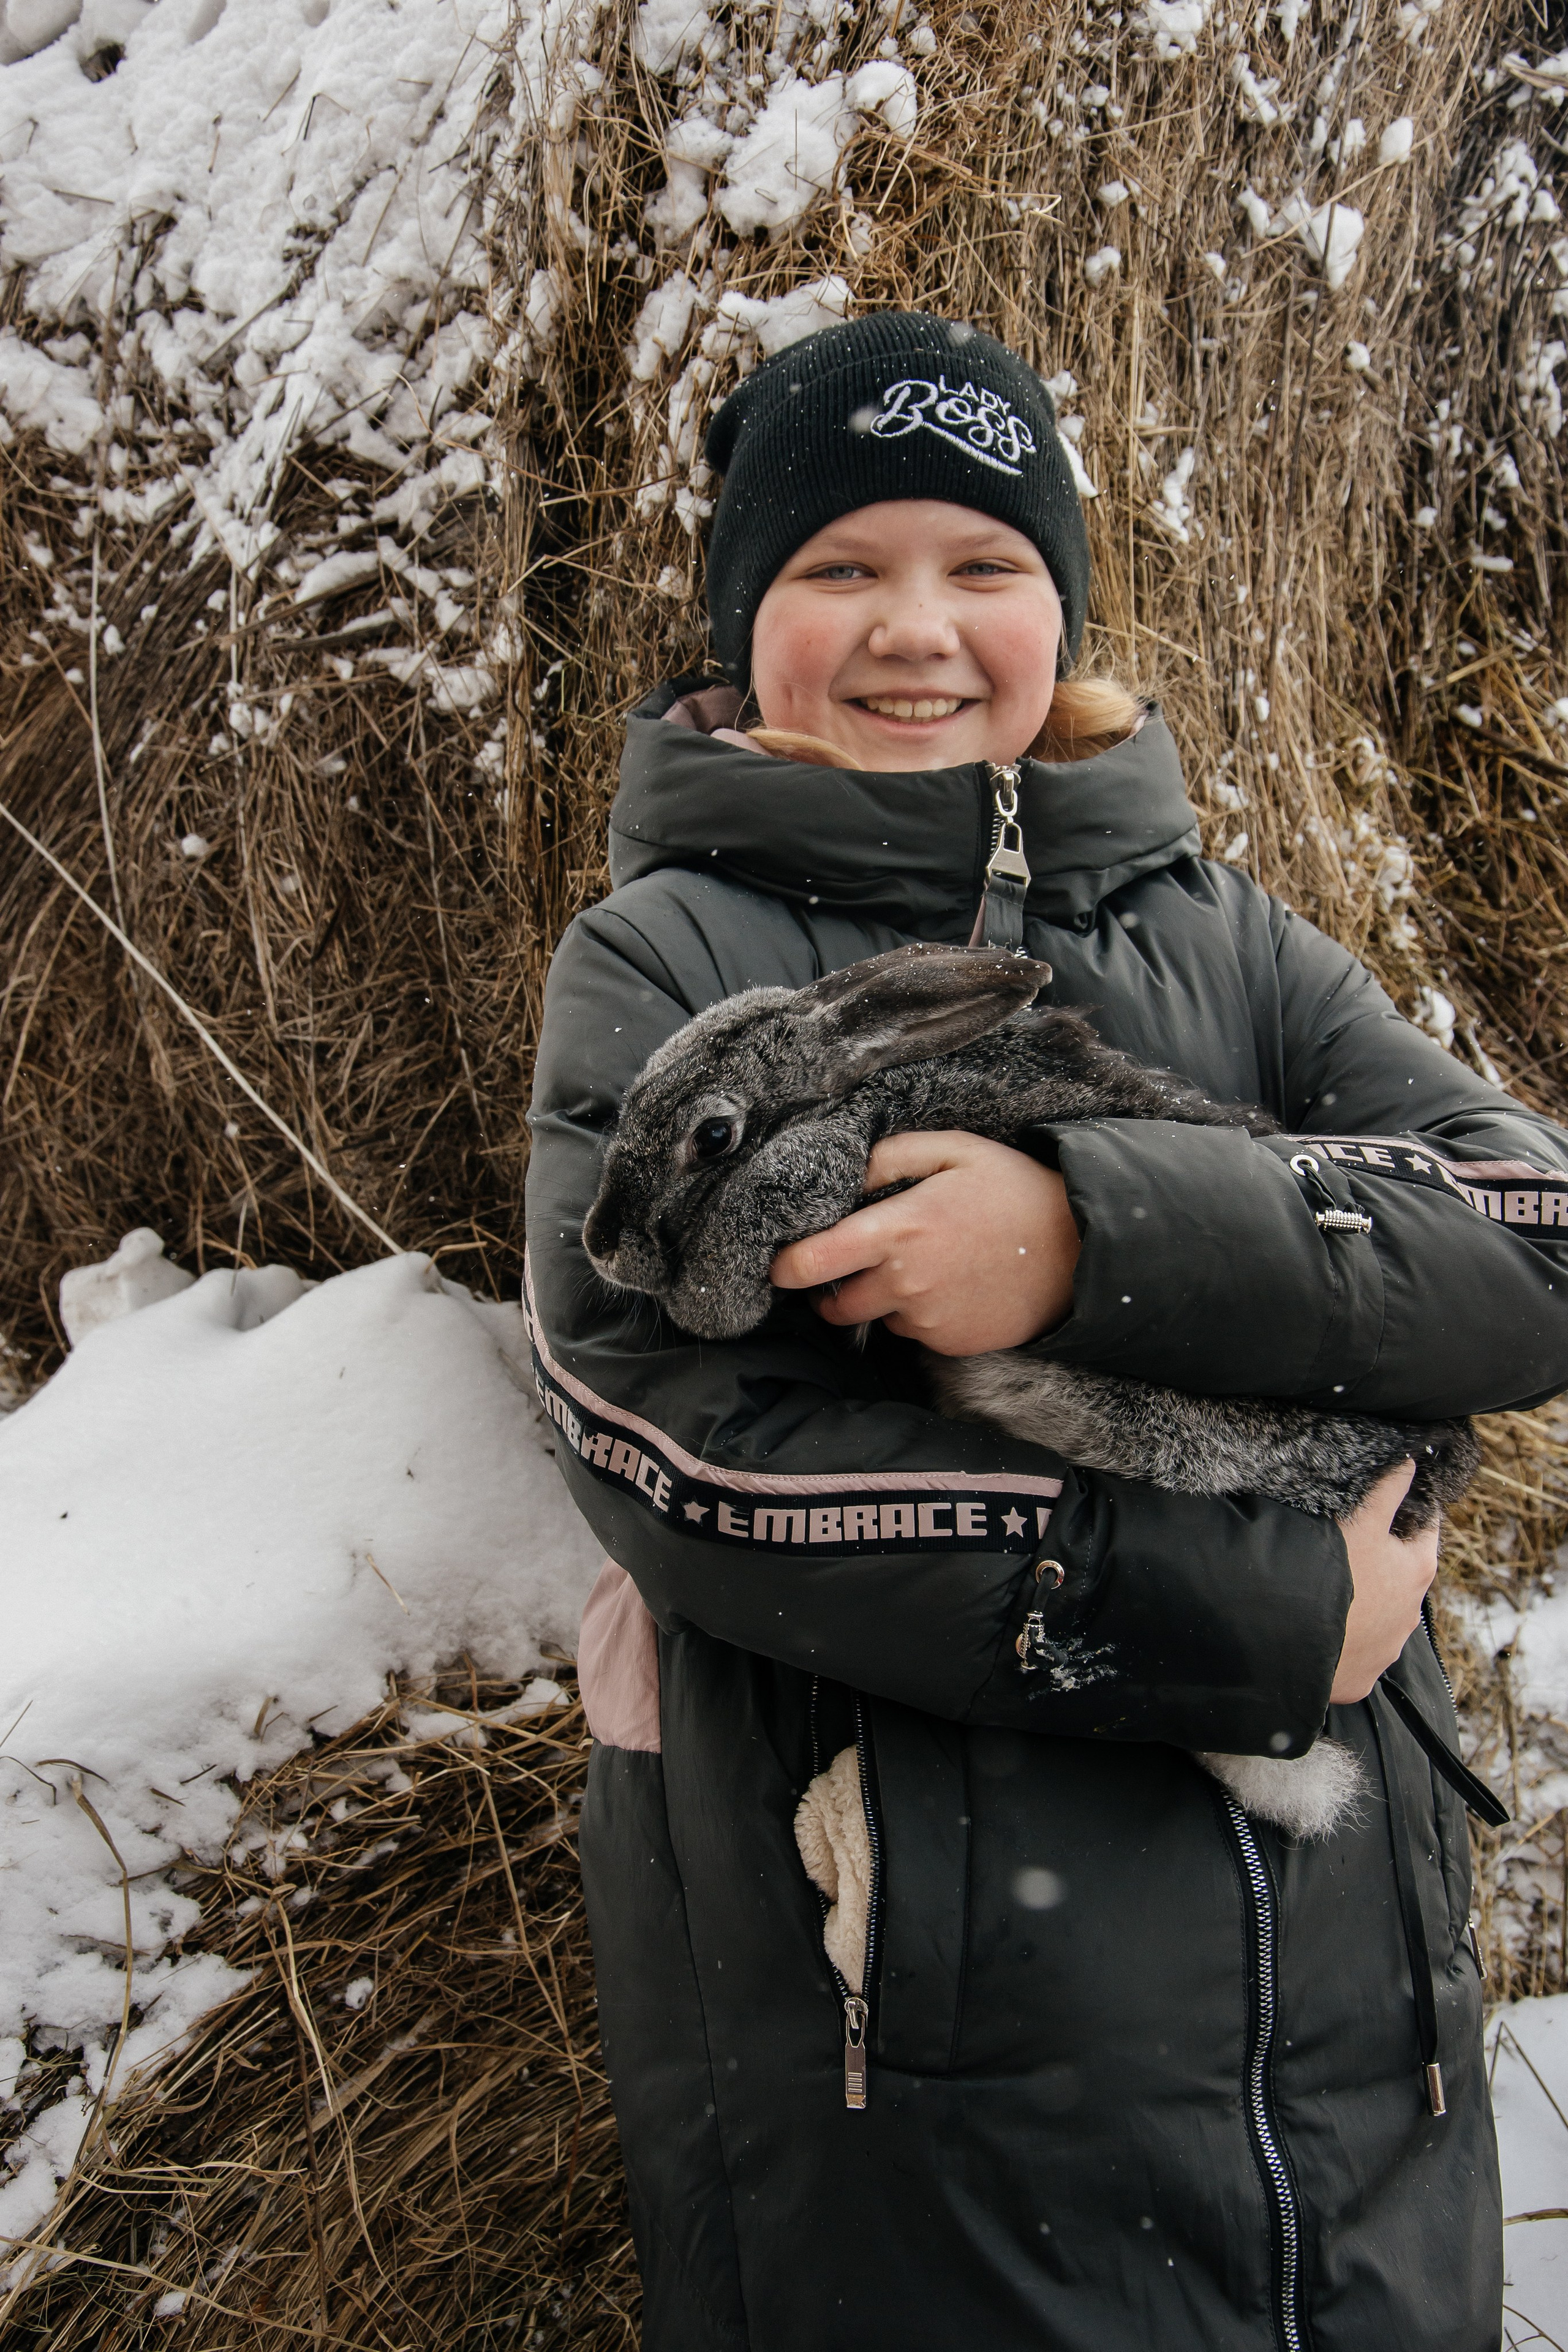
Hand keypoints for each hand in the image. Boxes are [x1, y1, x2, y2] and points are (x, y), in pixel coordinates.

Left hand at [769, 1131, 1082, 1354]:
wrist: (1079, 1251)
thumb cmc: (1015, 1192)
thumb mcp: (954, 1150)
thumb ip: (890, 1158)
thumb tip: (846, 1176)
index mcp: (897, 1230)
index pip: (812, 1262)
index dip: (784, 1266)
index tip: (778, 1264)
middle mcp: (904, 1283)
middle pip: (834, 1305)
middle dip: (830, 1290)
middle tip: (845, 1267)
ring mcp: (927, 1320)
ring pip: (877, 1318)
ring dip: (881, 1299)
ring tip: (920, 1267)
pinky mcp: (950, 1343)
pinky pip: (915, 1332)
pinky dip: (920, 1314)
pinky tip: (952, 1285)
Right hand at [1329, 1462, 1439, 1702]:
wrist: (1289, 1639)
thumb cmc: (1332, 1572)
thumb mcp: (1360, 1520)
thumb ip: (1388, 1487)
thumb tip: (1410, 1460)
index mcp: (1417, 1572)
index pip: (1428, 1529)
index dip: (1414, 1509)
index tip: (1398, 1495)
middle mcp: (1410, 1616)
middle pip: (1401, 1576)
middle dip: (1383, 1559)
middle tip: (1351, 1538)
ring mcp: (1386, 1651)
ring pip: (1379, 1617)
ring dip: (1363, 1601)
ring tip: (1329, 1586)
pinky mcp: (1359, 1679)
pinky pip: (1353, 1652)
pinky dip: (1341, 1637)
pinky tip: (1318, 1624)